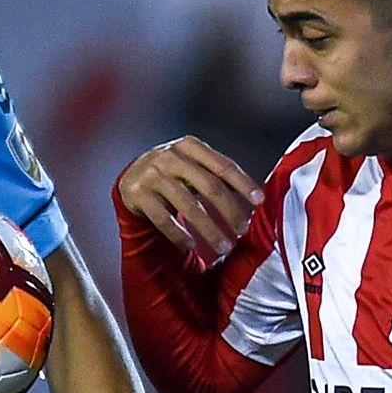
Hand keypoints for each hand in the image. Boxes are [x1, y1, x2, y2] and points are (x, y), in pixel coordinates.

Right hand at [118, 136, 262, 258]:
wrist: (132, 175)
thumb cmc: (175, 172)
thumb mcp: (193, 164)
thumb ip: (218, 174)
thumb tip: (255, 198)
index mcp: (190, 146)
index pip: (223, 166)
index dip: (243, 184)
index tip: (259, 201)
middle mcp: (170, 156)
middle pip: (209, 186)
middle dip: (229, 211)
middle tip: (243, 230)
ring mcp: (152, 175)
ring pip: (188, 206)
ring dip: (209, 229)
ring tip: (224, 246)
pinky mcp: (137, 194)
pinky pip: (163, 219)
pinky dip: (179, 234)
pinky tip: (192, 246)